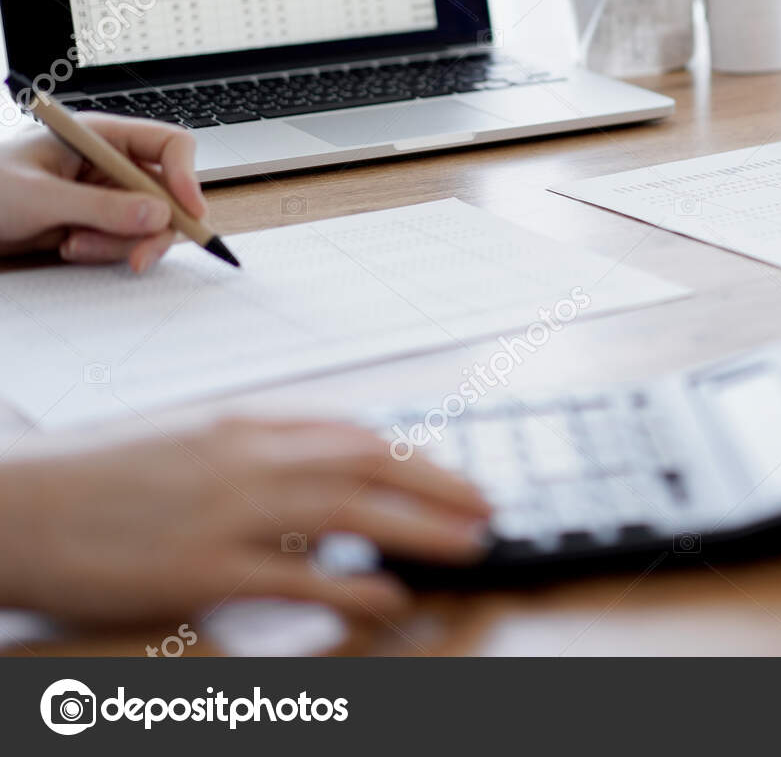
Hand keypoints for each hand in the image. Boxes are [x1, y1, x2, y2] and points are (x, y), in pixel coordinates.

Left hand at [0, 114, 205, 269]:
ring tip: (73, 246)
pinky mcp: (98, 223)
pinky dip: (105, 252)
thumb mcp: (39, 198)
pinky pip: (126, 240)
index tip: (188, 211)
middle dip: (156, 228)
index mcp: (101, 136)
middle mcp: (111, 163)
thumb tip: (159, 216)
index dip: (186, 175)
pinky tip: (69, 247)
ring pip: (150, 223)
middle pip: (168, 193)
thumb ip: (101, 207)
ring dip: (120, 244)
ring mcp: (106, 195)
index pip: (170, 145)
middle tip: (139, 258)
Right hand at [0, 418, 491, 624]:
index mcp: (244, 426)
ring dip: (420, 527)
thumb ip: (257, 451)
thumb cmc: (97, 479)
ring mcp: (227, 512)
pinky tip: (385, 597)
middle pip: (370, 463)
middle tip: (489, 506)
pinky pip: (295, 576)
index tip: (457, 473)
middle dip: (441, 485)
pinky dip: (349, 585)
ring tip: (470, 543)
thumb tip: (322, 466)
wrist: (15, 506)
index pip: (355, 434)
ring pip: (350, 510)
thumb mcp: (188, 442)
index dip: (416, 455)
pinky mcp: (202, 568)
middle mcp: (248, 459)